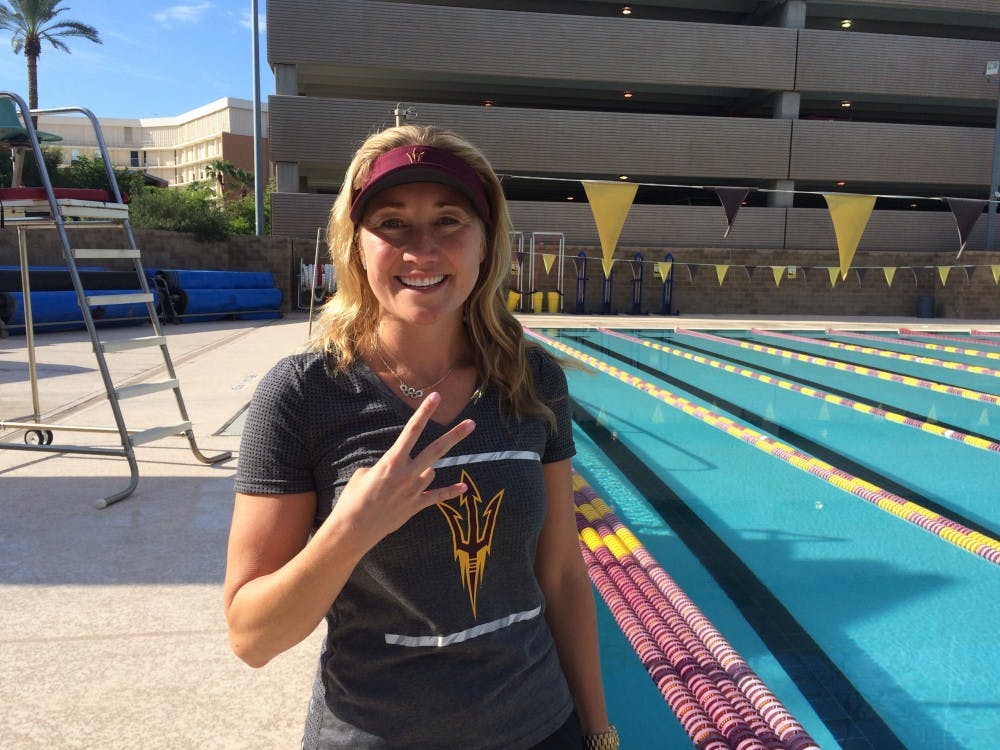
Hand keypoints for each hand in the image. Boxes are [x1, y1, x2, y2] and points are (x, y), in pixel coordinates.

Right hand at [331, 392, 474, 552]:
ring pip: (431, 472)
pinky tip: (463, 488)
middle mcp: (407, 473)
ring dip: (424, 472)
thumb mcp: (365, 473)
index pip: (412, 431)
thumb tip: (401, 466)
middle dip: (455, 435)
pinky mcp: (415, 506)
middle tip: (471, 423)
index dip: (424, 412)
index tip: (435, 396)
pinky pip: (437, 496)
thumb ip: (388, 466)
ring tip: (402, 483)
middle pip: (436, 449)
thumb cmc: (354, 497)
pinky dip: (450, 492)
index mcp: (392, 461)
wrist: (353, 528)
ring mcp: (414, 490)